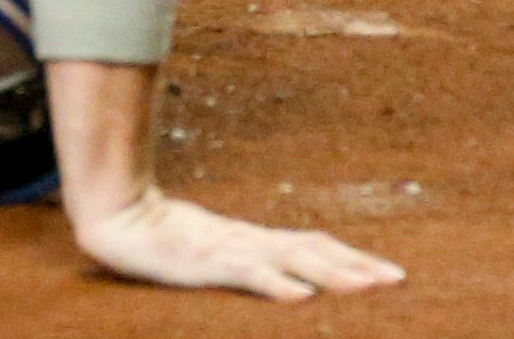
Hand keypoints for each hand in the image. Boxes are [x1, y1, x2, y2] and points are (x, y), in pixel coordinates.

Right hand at [73, 186, 408, 298]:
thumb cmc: (162, 239)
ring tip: (365, 287)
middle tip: (397, 280)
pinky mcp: (204, 263)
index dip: (352, 258)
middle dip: (356, 266)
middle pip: (312, 251)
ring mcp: (228, 250)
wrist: (115, 218)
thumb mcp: (212, 252)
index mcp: (254, 241)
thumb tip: (288, 277)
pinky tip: (300, 295)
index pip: (313, 245)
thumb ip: (246, 261)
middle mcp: (249, 242)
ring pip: (289, 260)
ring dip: (330, 273)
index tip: (392, 274)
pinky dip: (276, 283)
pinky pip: (246, 275)